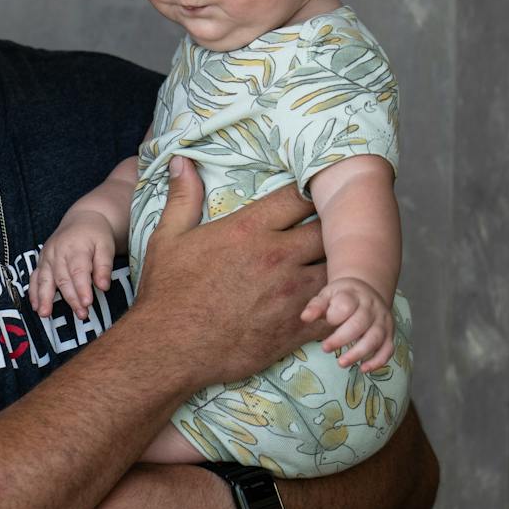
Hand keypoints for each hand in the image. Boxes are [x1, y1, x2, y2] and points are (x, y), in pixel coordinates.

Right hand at [29, 210, 115, 320]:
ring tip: (45, 314)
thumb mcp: (106, 245)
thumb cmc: (96, 235)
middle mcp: (58, 252)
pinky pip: (34, 277)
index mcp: (76, 247)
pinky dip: (33, 292)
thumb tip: (103, 286)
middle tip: (81, 315)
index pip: (78, 271)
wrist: (82, 219)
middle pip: (63, 278)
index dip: (82, 288)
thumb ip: (104, 266)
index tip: (87, 303)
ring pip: (45, 279)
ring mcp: (47, 257)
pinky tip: (35, 306)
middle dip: (70, 298)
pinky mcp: (41, 261)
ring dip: (44, 298)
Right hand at [134, 157, 327, 387]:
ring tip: (341, 263)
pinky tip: (338, 300)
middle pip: (328, 229)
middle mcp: (277, 256)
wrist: (169, 349)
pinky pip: (336, 309)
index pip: (298, 197)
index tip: (311, 196)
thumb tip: (181, 160)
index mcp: (249, 229)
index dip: (309, 193)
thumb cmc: (167, 293)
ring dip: (339, 264)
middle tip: (334, 228)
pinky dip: (340, 302)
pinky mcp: (297, 327)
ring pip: (339, 268)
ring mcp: (291, 293)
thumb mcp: (167, 238)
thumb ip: (183, 197)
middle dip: (332, 227)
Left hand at [303, 276, 393, 371]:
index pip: (346, 305)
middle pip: (360, 324)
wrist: (366, 292)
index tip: (326, 321)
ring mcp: (383, 321)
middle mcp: (372, 307)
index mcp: (354, 295)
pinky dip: (378, 361)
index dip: (334, 316)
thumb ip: (316, 306)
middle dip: (341, 339)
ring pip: (375, 338)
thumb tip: (305, 318)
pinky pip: (388, 349)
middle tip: (325, 348)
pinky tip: (364, 369)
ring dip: (358, 353)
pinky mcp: (390, 333)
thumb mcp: (327, 295)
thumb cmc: (342, 296)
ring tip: (341, 363)